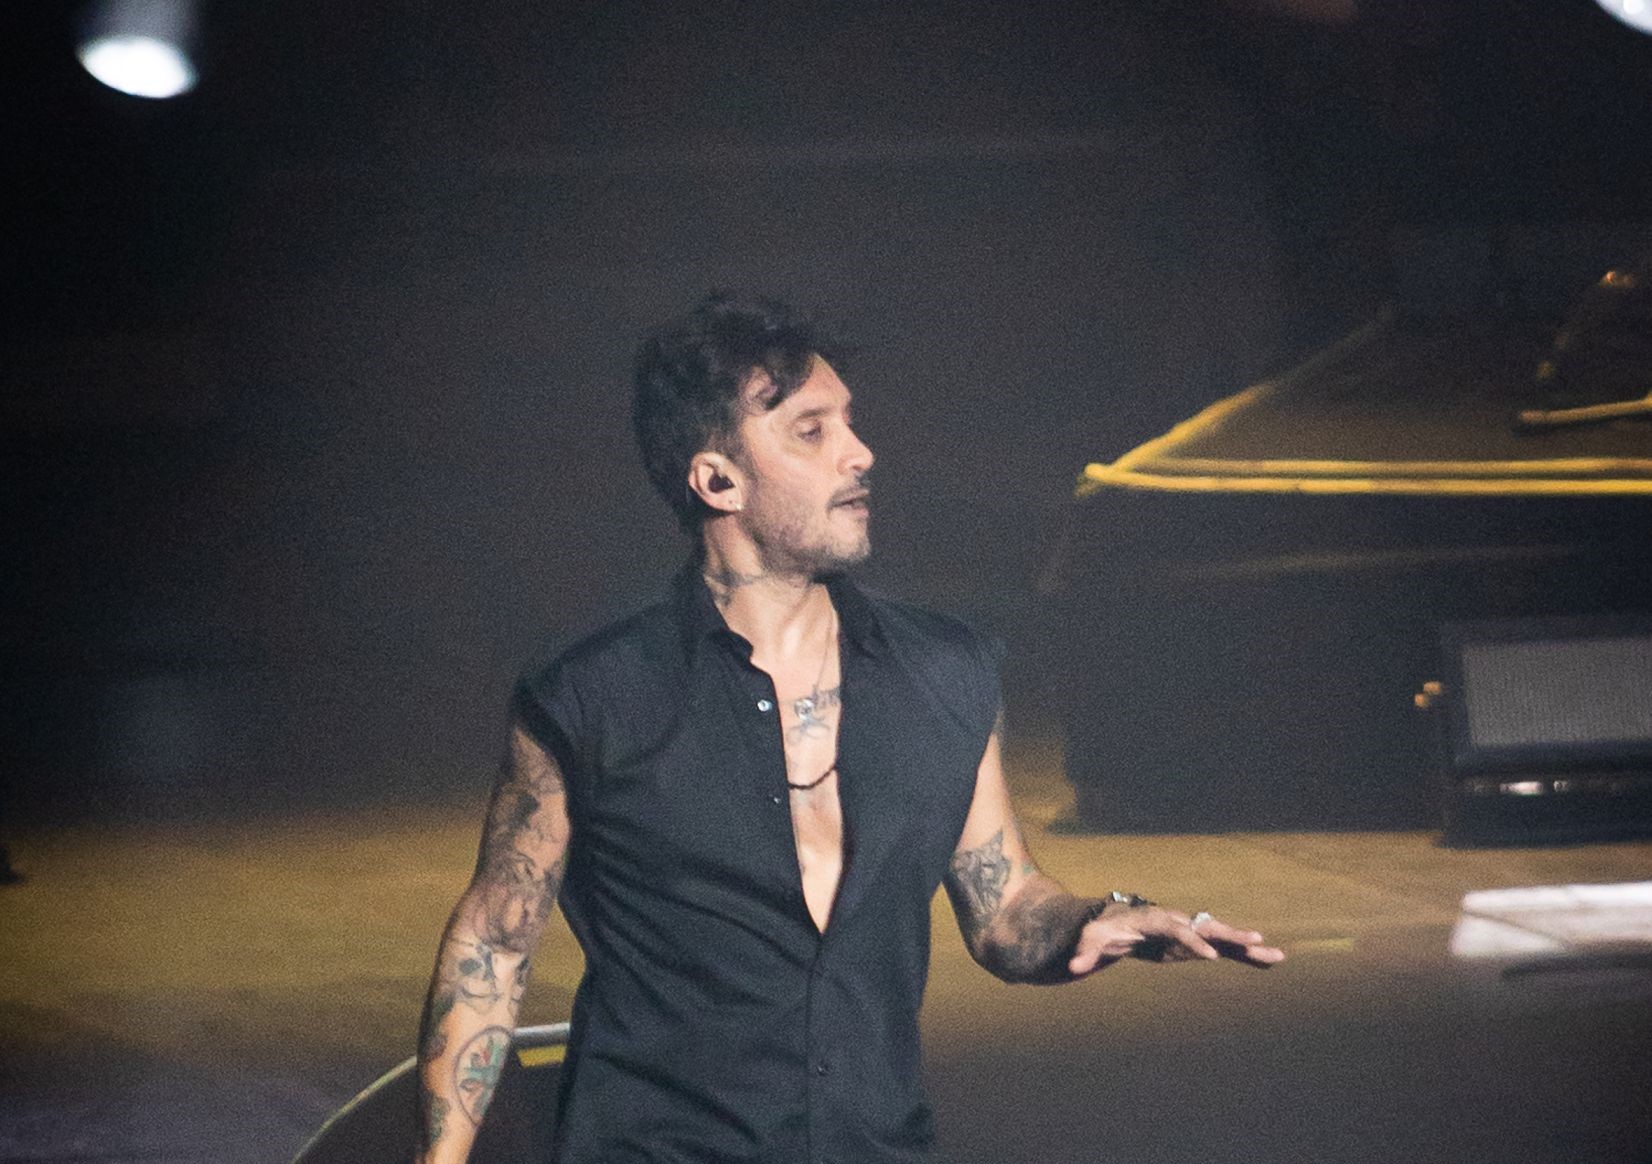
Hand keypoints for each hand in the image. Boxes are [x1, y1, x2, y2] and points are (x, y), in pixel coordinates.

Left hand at [1068, 904, 1285, 976]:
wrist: (1116, 921)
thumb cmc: (1103, 929)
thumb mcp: (1091, 940)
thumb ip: (1084, 954)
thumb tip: (1072, 969)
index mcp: (1155, 919)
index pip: (1176, 928)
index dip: (1192, 941)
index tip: (1209, 956)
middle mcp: (1177, 921)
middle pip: (1206, 926)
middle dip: (1230, 934)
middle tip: (1255, 941)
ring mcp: (1189, 931)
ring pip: (1222, 936)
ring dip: (1248, 945)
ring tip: (1278, 954)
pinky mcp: (1196, 943)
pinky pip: (1225, 949)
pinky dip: (1246, 955)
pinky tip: (1270, 960)